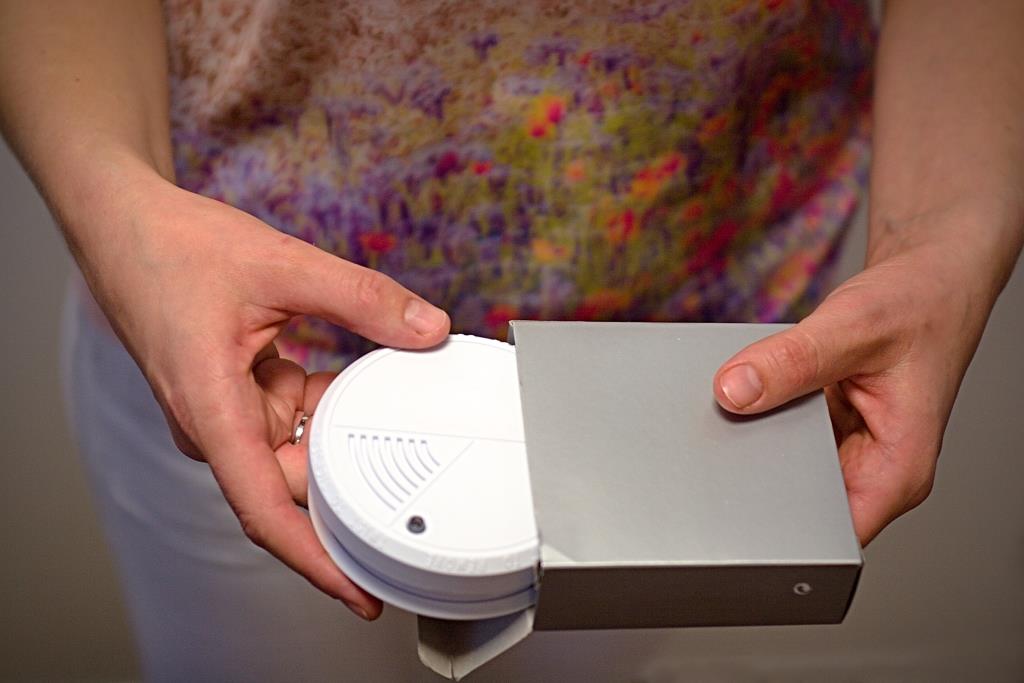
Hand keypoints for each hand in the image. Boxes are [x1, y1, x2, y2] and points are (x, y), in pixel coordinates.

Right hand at [76, 169, 449, 618]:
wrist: (125, 226)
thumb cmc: (175, 249)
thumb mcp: (283, 264)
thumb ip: (361, 297)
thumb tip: (428, 328)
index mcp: (212, 409)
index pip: (266, 509)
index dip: (316, 560)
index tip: (360, 592)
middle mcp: (213, 425)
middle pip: (292, 477)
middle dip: (342, 458)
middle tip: (392, 429)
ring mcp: (219, 413)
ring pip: (292, 444)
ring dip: (328, 419)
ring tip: (350, 377)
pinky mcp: (228, 397)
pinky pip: (283, 416)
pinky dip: (312, 397)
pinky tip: (321, 366)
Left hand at [713, 241, 993, 544]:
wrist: (927, 279)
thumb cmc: (918, 305)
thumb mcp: (852, 327)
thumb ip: (793, 360)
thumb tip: (735, 390)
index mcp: (897, 470)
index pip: (831, 534)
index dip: (782, 525)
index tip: (740, 495)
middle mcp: (874, 470)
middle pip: (799, 502)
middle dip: (760, 474)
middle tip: (727, 436)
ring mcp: (847, 451)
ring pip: (785, 467)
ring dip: (759, 441)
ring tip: (747, 405)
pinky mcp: (825, 429)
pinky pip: (780, 434)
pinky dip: (763, 415)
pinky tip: (758, 391)